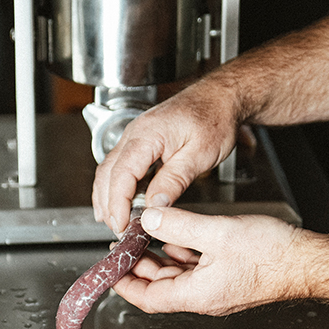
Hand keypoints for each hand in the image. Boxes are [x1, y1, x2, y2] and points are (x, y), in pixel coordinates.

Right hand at [92, 79, 238, 234]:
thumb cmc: (214, 119)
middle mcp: (135, 133)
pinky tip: (118, 203)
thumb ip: (174, 180)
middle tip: (119, 230)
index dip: (117, 203)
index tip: (121, 224)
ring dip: (107, 197)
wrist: (220, 98)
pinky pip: (118, 166)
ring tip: (115, 222)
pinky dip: (114, 187)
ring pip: (108, 170)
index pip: (121, 174)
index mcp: (148, 135)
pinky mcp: (140, 142)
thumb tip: (155, 206)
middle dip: (108, 205)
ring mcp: (134, 136)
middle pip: (107, 173)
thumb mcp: (199, 155)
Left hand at [111, 207, 308, 315]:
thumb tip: (149, 220)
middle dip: (138, 267)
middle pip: (158, 287)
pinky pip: (194, 270)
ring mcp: (215, 289)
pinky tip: (176, 238)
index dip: (124, 284)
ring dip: (158, 258)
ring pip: (176, 277)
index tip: (110, 269)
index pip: (147, 297)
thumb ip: (178, 226)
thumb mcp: (216, 233)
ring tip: (144, 238)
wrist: (307, 262)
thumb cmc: (272, 255)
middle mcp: (203, 297)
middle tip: (124, 246)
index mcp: (196, 294)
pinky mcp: (226, 279)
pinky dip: (180, 255)